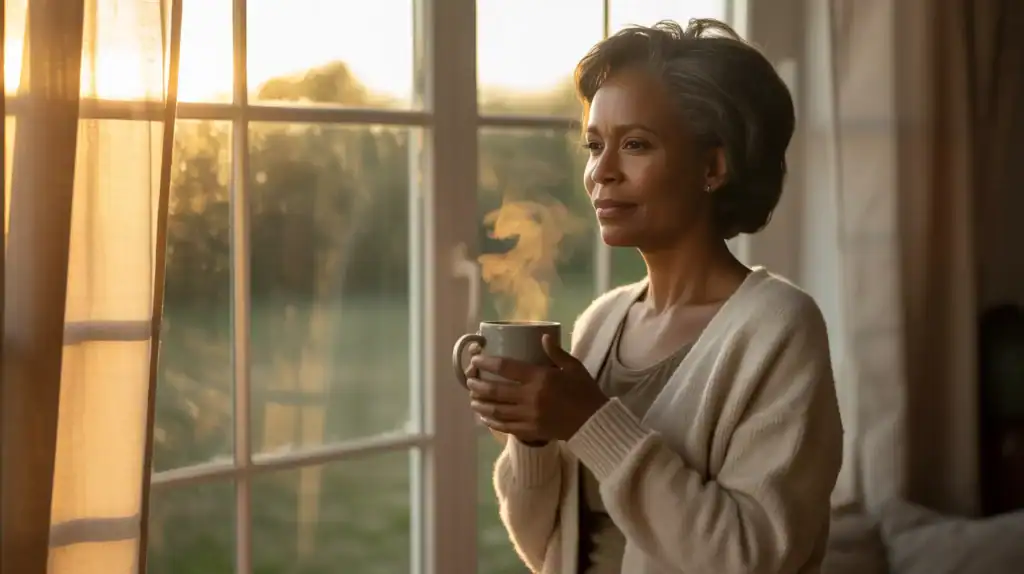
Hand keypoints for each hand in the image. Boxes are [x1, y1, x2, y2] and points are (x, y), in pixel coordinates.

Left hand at [467, 334, 608, 442]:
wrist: (595, 423)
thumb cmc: (585, 392)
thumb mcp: (573, 367)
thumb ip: (556, 352)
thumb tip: (542, 336)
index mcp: (540, 378)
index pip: (506, 368)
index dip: (487, 363)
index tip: (476, 360)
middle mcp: (531, 397)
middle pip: (496, 391)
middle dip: (478, 385)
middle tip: (469, 381)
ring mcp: (529, 416)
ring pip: (497, 410)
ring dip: (481, 404)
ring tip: (472, 399)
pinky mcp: (531, 431)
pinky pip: (506, 426)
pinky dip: (492, 421)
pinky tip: (485, 417)